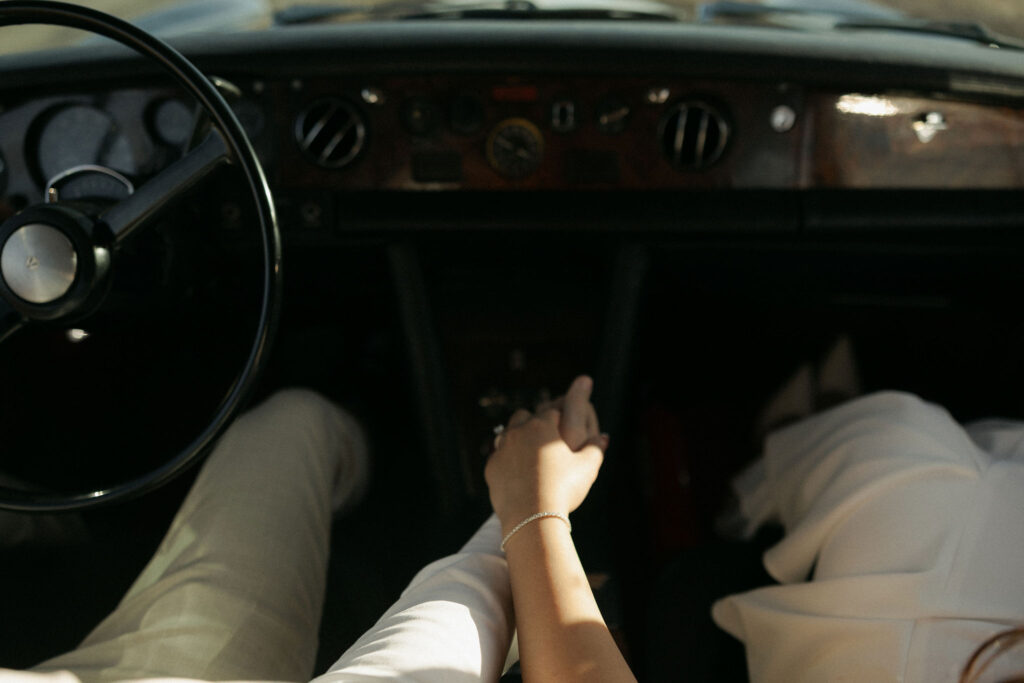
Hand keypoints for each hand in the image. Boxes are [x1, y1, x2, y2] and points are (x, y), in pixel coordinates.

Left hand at [484, 376, 607, 533]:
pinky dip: (507, 462)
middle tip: (545, 437)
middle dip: (533, 423)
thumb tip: (604, 437)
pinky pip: (498, 458)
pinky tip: (518, 474)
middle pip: (523, 416)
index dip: (560, 418)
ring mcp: (501, 450)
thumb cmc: (564, 489)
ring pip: (506, 434)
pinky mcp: (491, 468)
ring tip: (531, 454)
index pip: (551, 412)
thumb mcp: (587, 468)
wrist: (532, 518)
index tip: (565, 427)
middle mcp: (517, 432)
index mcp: (541, 426)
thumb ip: (596, 448)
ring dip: (517, 439)